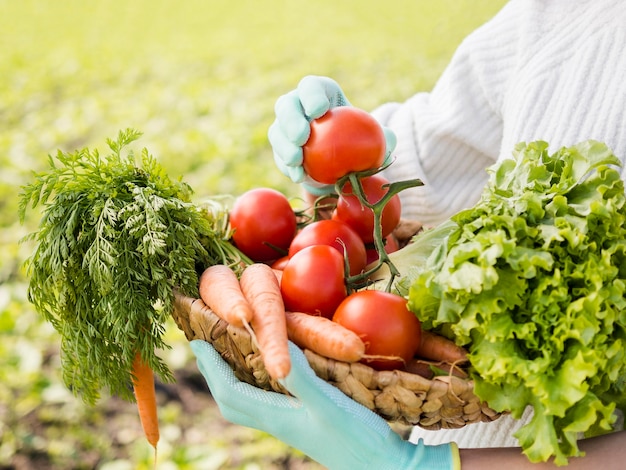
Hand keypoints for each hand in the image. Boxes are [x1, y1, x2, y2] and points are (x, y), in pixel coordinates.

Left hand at [190, 339, 458, 469]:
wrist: (386, 468)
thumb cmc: (359, 439)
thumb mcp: (329, 404)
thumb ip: (301, 378)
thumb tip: (272, 347)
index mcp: (277, 417)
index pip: (229, 392)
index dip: (211, 367)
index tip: (196, 341)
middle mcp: (279, 422)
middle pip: (233, 401)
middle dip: (215, 375)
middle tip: (207, 349)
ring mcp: (293, 425)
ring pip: (250, 403)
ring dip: (235, 379)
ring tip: (233, 355)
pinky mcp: (307, 423)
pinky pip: (270, 401)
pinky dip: (260, 383)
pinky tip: (275, 371)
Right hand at [268, 75, 396, 195]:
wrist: (342, 165)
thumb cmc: (361, 143)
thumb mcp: (376, 139)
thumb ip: (383, 137)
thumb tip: (388, 139)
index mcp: (320, 94)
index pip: (311, 87)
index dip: (311, 95)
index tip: (319, 111)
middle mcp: (297, 106)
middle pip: (287, 105)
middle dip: (291, 120)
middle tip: (302, 137)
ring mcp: (285, 128)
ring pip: (277, 131)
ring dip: (285, 146)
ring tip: (297, 160)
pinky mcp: (281, 150)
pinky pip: (279, 156)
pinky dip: (287, 167)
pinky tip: (298, 176)